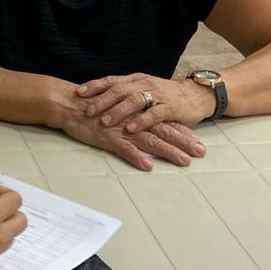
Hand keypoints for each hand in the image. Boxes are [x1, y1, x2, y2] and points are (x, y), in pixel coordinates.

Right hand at [61, 109, 205, 170]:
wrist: (70, 103)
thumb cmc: (93, 106)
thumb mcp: (118, 108)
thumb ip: (134, 117)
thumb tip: (148, 127)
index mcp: (137, 112)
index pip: (165, 121)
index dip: (183, 132)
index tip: (198, 142)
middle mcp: (134, 119)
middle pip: (163, 130)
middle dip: (183, 142)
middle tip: (200, 152)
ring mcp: (122, 129)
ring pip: (150, 140)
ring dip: (168, 151)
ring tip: (183, 161)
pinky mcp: (107, 138)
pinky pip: (124, 148)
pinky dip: (136, 156)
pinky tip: (147, 165)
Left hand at [76, 74, 215, 131]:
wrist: (195, 96)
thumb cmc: (165, 95)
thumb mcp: (143, 89)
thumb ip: (125, 93)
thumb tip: (98, 97)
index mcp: (136, 79)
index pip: (112, 80)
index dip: (95, 86)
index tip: (78, 92)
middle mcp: (144, 84)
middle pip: (119, 90)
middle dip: (102, 100)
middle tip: (86, 111)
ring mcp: (158, 95)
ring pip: (134, 100)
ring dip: (118, 111)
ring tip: (104, 121)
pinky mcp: (170, 107)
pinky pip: (154, 113)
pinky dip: (141, 121)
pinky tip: (130, 128)